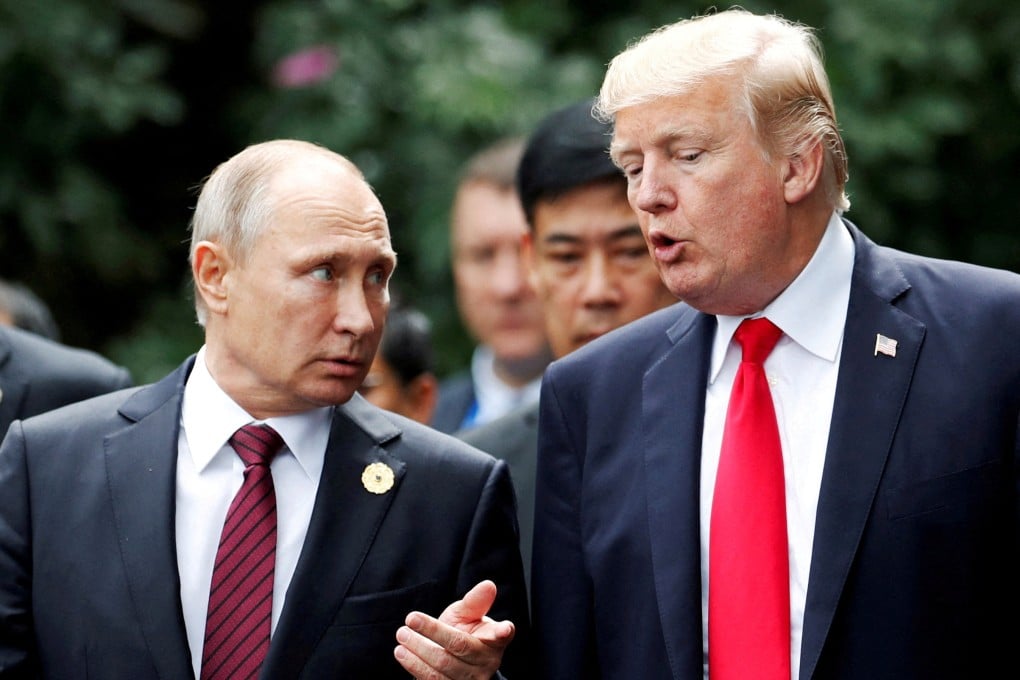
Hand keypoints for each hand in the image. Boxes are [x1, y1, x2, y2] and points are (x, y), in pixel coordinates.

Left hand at [394, 580, 514, 678]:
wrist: (453, 660)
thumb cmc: (464, 631)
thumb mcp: (469, 614)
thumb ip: (476, 601)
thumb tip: (488, 585)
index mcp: (494, 641)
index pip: (499, 635)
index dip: (502, 632)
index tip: (504, 628)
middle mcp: (485, 663)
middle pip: (459, 647)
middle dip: (433, 633)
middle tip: (409, 620)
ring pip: (442, 668)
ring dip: (418, 651)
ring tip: (402, 636)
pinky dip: (415, 667)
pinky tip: (403, 654)